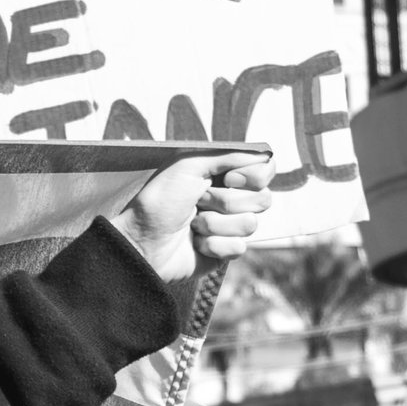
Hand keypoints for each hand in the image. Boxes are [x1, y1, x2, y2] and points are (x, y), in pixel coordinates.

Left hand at [114, 150, 274, 282]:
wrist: (141, 243)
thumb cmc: (158, 203)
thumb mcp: (187, 165)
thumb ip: (227, 155)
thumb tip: (263, 155)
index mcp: (222, 175)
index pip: (265, 170)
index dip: (254, 176)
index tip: (229, 179)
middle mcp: (229, 199)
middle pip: (263, 198)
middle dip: (226, 201)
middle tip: (199, 202)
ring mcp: (229, 226)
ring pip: (251, 224)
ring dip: (216, 224)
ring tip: (192, 225)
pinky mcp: (225, 251)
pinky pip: (239, 247)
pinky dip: (214, 244)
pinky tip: (196, 243)